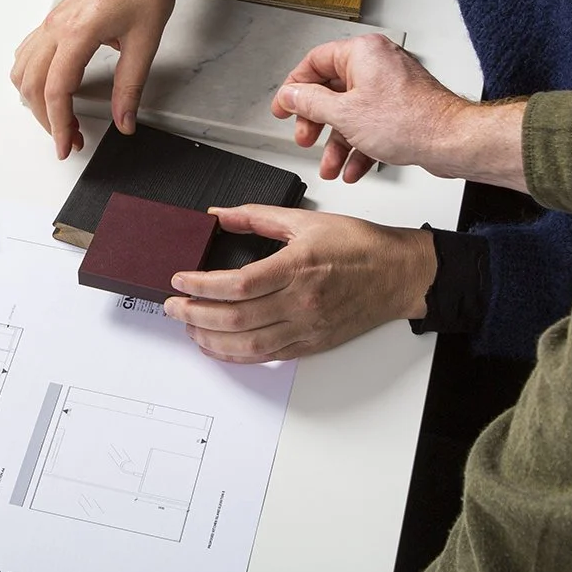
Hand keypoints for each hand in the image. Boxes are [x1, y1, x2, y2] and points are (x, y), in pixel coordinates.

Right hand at [11, 0, 185, 157]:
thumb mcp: (145, 42)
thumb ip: (131, 86)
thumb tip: (124, 120)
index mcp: (77, 32)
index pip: (56, 90)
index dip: (58, 124)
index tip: (66, 146)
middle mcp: (56, 27)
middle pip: (33, 85)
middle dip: (47, 119)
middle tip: (71, 139)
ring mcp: (52, 22)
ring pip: (23, 70)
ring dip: (35, 100)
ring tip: (61, 118)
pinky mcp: (56, 20)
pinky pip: (28, 53)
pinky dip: (33, 78)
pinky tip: (52, 88)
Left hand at [163, 204, 435, 363]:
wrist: (398, 274)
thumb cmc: (359, 246)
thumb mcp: (306, 220)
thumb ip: (257, 218)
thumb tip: (220, 215)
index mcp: (298, 267)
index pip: (238, 284)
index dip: (202, 286)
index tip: (180, 280)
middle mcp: (300, 302)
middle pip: (235, 317)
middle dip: (195, 314)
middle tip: (173, 306)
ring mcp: (306, 327)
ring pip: (247, 344)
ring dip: (210, 339)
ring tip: (188, 327)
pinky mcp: (311, 344)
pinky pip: (266, 356)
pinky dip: (235, 355)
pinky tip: (218, 346)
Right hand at [272, 34, 527, 191]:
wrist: (450, 142)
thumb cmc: (410, 122)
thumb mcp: (344, 114)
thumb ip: (310, 103)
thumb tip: (291, 95)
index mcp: (362, 52)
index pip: (314, 62)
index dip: (294, 87)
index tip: (284, 107)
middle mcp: (377, 64)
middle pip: (331, 90)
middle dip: (316, 122)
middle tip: (305, 137)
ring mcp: (390, 87)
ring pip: (351, 113)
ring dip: (336, 142)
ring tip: (329, 164)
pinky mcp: (401, 109)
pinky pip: (370, 125)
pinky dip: (359, 146)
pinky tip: (352, 167)